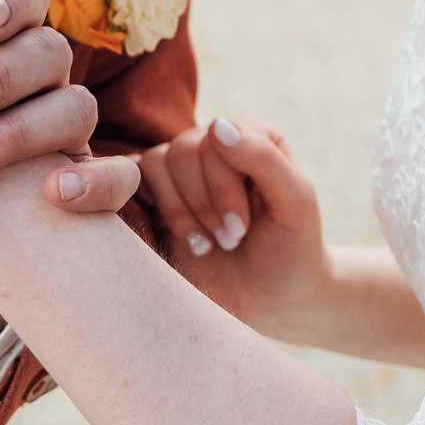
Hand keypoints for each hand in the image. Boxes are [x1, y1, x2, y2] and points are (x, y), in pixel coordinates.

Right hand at [140, 116, 332, 337]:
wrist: (270, 300)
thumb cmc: (290, 249)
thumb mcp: (295, 203)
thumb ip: (264, 159)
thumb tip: (217, 125)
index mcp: (251, 134)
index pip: (217, 136)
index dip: (224, 185)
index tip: (241, 228)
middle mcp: (214, 144)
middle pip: (184, 150)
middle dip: (204, 204)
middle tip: (228, 240)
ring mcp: (182, 171)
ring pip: (155, 163)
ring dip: (179, 213)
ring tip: (206, 246)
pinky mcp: (156, 199)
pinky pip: (129, 183)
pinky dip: (151, 214)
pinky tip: (179, 241)